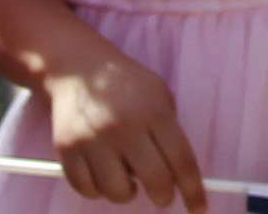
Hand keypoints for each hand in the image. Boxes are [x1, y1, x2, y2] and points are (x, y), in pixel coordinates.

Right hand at [42, 50, 205, 209]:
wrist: (76, 67)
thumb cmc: (125, 85)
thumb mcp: (158, 95)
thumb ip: (171, 131)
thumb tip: (181, 176)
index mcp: (152, 111)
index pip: (182, 161)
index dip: (194, 191)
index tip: (199, 209)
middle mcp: (123, 126)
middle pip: (155, 181)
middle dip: (163, 195)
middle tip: (161, 192)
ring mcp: (93, 139)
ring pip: (118, 192)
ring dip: (126, 191)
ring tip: (124, 175)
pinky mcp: (67, 149)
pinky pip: (87, 190)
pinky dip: (97, 189)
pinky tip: (102, 172)